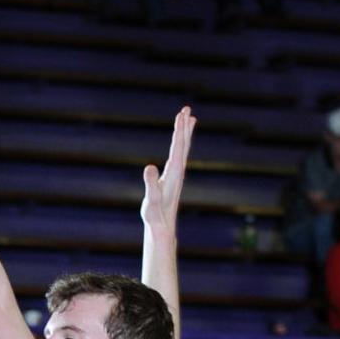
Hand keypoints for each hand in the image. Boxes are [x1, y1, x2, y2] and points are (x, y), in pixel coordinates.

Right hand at [141, 106, 195, 235]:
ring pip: (183, 150)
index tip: (181, 115)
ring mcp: (176, 176)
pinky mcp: (173, 179)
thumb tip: (149, 167)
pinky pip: (179, 157)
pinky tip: (180, 143)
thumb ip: (150, 184)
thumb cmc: (155, 216)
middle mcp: (178, 173)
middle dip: (184, 127)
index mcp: (173, 174)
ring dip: (185, 134)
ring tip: (190, 119)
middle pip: (183, 145)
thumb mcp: (150, 200)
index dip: (179, 131)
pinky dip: (180, 145)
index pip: (177, 148)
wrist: (162, 229)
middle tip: (187, 109)